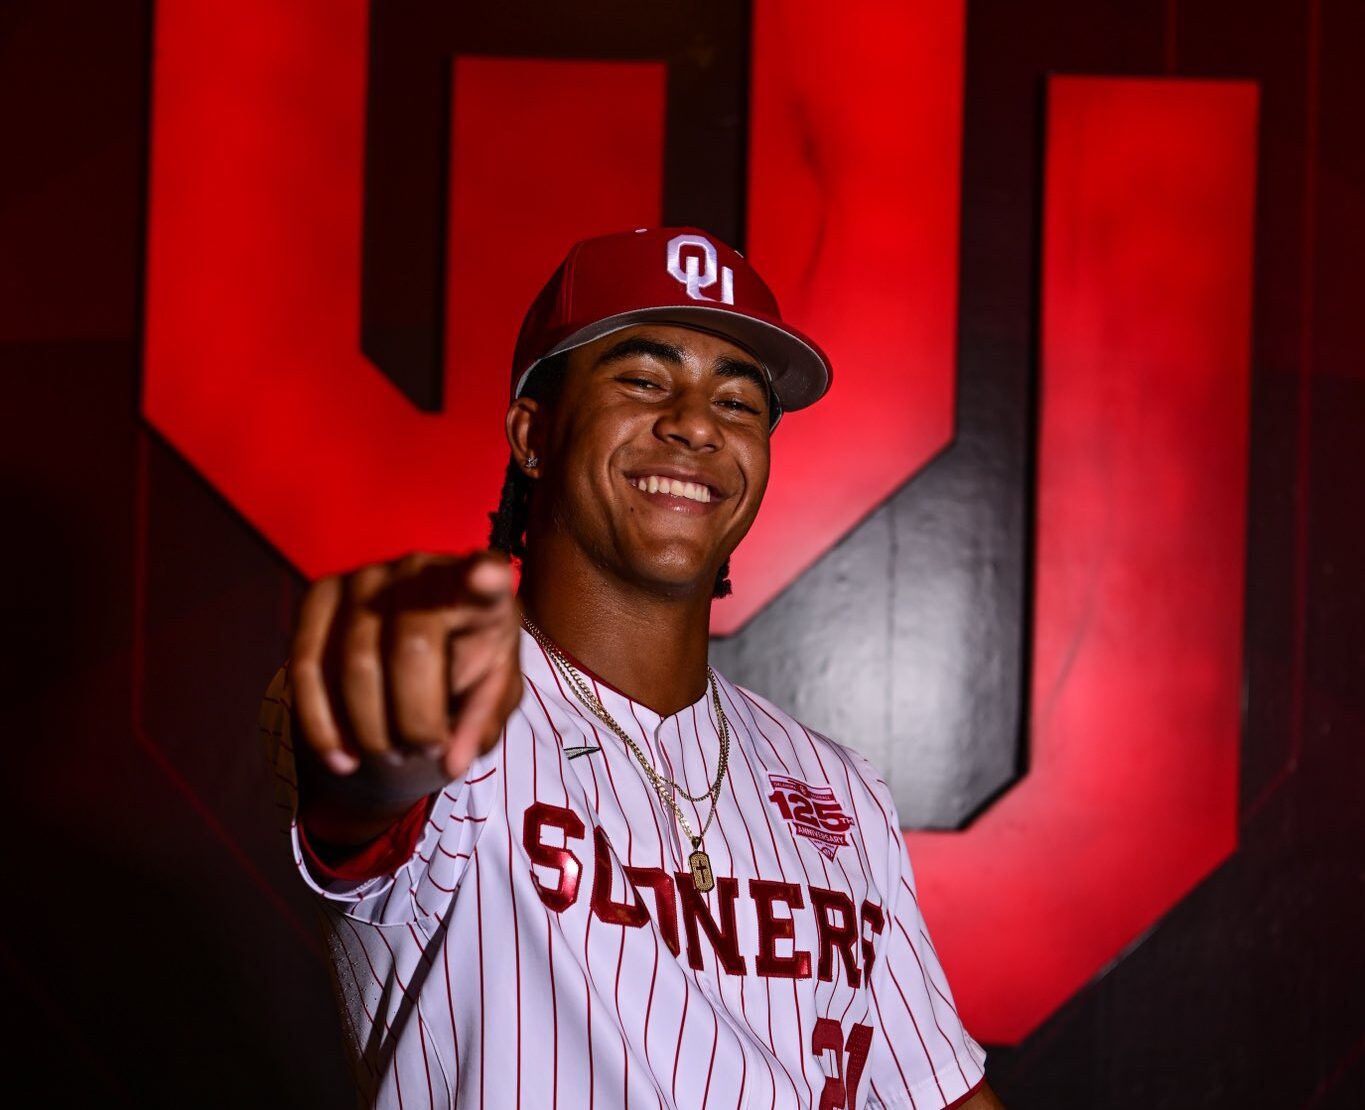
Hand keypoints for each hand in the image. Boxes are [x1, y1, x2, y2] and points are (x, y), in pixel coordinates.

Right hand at [288, 551, 521, 806]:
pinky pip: (306, 664)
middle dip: (415, 719)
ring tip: (392, 757)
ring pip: (354, 663)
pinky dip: (321, 724)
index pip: (487, 580)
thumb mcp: (490, 695)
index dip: (486, 578)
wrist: (419, 644)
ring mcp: (367, 576)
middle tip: (422, 752)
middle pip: (412, 648)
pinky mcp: (320, 592)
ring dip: (371, 729)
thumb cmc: (467, 667)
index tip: (487, 577)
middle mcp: (422, 570)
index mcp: (481, 593)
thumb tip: (451, 763)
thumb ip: (480, 722)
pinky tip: (342, 760)